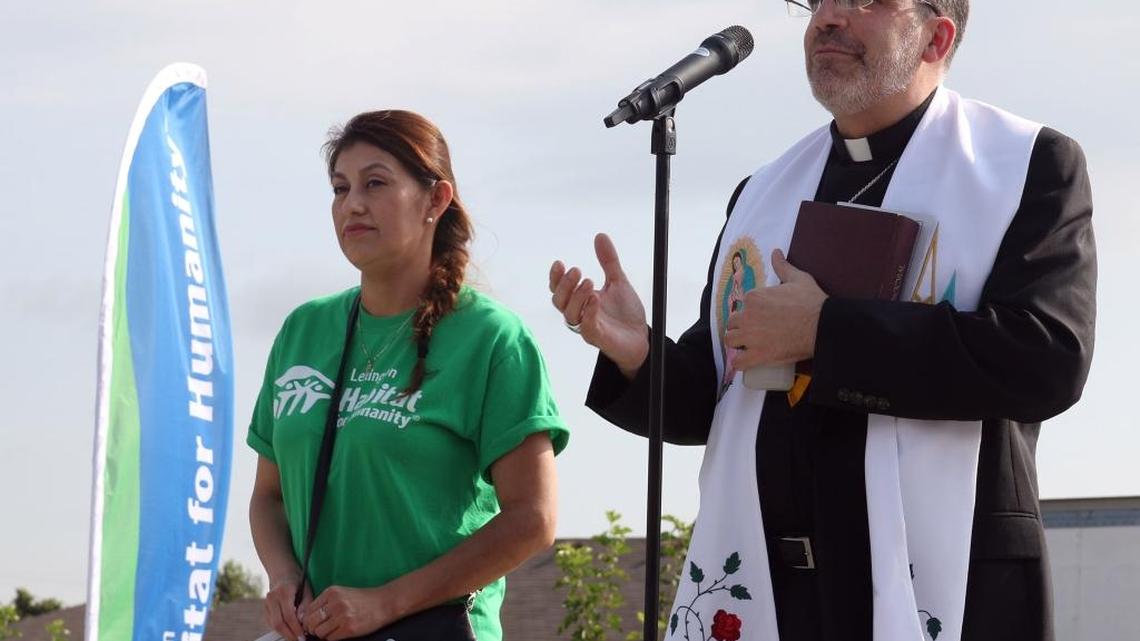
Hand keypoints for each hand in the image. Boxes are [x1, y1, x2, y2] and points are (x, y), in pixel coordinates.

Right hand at [263, 573, 310, 640]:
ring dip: (285, 633)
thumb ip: (305, 605)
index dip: (296, 628)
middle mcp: (272, 598)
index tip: (303, 636)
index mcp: (283, 591)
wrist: (281, 572)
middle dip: (289, 634)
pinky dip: (280, 628)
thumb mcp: (306, 589)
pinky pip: (271, 623)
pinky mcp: (264, 609)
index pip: (288, 615)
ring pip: (273, 624)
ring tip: (296, 636)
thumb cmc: (297, 580)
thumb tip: (302, 621)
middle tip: (300, 640)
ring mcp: (266, 603)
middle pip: (278, 623)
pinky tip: (290, 630)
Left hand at [303, 585, 392, 640]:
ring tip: (331, 631)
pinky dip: (332, 638)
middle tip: (319, 630)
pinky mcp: (349, 628)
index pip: (309, 609)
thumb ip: (326, 602)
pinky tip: (339, 632)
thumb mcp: (342, 593)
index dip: (308, 619)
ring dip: (323, 634)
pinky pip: (330, 638)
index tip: (312, 623)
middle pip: (311, 622)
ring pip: (319, 632)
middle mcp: (335, 603)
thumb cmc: (363, 599)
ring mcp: (342, 616)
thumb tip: (308, 618)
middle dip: (313, 628)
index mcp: (331, 592)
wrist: (383, 603)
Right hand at [549, 233, 648, 378]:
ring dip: (577, 296)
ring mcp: (586, 327)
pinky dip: (588, 313)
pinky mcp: (597, 338)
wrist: (641, 338)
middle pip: (558, 301)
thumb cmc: (625, 313)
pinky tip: (596, 300)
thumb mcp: (618, 281)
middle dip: (564, 285)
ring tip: (589, 282)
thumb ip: (608, 261)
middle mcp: (579, 314)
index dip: (555, 277)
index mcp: (580, 300)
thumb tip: (600, 236)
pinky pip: (586, 327)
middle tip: (577, 271)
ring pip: (569, 314)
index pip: (559, 289)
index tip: (560, 262)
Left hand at [725, 249, 825, 368]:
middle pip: (732, 324)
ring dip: (737, 344)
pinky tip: (746, 362)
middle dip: (740, 328)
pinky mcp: (758, 355)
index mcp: (754, 297)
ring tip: (748, 347)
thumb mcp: (798, 278)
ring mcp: (751, 336)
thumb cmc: (811, 301)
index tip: (759, 319)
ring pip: (730, 341)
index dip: (749, 314)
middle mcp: (748, 316)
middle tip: (753, 334)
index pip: (742, 306)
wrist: (822, 324)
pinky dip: (740, 364)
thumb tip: (776, 252)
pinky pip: (738, 363)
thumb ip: (783, 266)